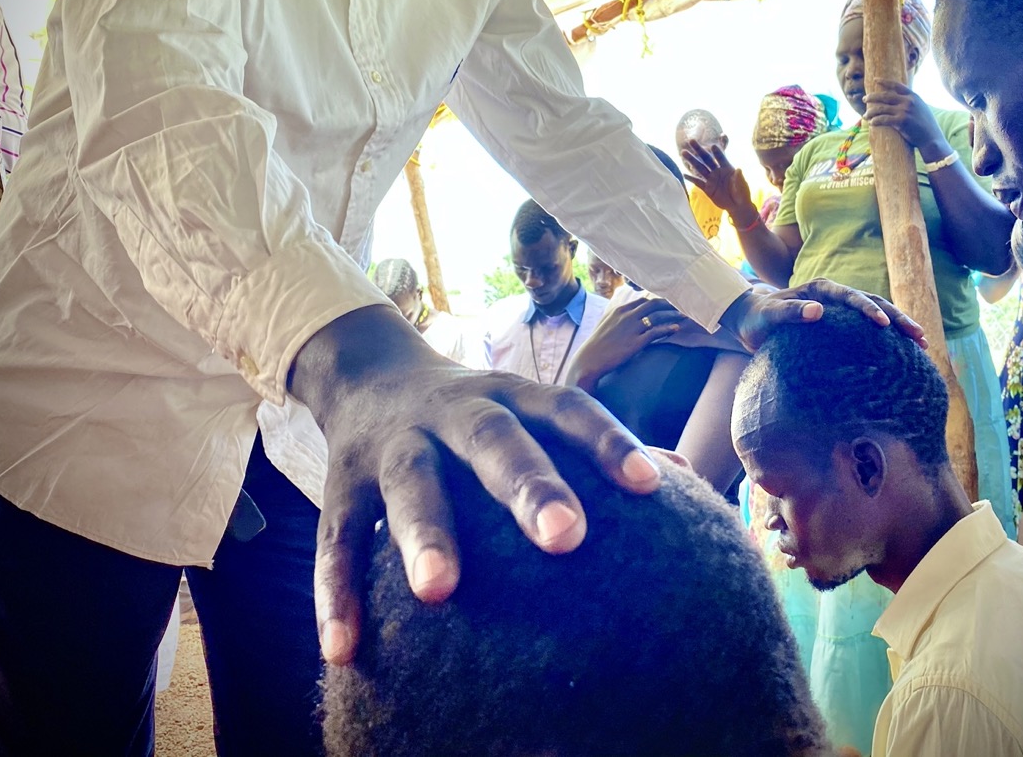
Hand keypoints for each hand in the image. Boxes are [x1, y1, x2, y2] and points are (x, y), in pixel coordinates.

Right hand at [289, 305, 661, 664]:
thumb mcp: (529, 411)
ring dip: (425, 533)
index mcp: (512, 396)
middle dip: (528, 483)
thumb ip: (591, 444)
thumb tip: (685, 477)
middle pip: (493, 439)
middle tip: (568, 537)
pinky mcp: (340, 482)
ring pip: (411, 483)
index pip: (566, 408)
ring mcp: (395, 444)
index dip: (606, 442)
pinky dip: (337, 592)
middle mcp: (455, 411)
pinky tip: (345, 649)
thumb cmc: (479, 412)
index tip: (650, 485)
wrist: (369, 373)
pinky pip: (337, 538)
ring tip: (442, 592)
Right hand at [568, 297, 687, 391]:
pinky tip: (677, 328)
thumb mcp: (606, 324)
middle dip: (669, 304)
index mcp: (620, 310)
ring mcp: (632, 328)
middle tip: (681, 306)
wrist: (590, 360)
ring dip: (673, 315)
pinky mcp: (635, 342)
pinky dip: (668, 328)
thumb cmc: (597, 345)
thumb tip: (627, 314)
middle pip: (653, 304)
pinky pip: (656, 332)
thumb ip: (618, 317)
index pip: (643, 300)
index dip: (657, 301)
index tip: (668, 303)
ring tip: (685, 316)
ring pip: (657, 316)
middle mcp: (627, 315)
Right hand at [680, 138, 754, 222]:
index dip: (717, 152)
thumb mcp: (742, 185)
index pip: (721, 158)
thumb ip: (739, 178)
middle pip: (707, 159)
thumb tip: (739, 169)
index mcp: (727, 168)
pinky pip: (698, 182)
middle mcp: (717, 171)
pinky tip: (684, 174)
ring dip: (692, 161)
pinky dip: (691, 178)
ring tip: (683, 153)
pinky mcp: (707, 188)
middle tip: (691, 141)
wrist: (737, 205)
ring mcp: (711, 179)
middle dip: (699, 150)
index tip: (712, 146)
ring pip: (700, 168)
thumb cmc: (742, 193)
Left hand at [718, 280, 927, 352]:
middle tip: (919, 335)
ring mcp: (840, 309)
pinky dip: (887, 337)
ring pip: (877, 312)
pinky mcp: (841, 323)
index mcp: (820, 289)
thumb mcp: (769, 316)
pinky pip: (868, 328)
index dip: (868, 308)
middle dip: (897, 317)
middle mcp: (834, 295)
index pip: (851, 296)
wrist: (751, 320)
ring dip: (899, 325)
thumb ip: (790, 312)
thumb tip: (817, 311)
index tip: (882, 324)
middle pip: (873, 301)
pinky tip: (905, 352)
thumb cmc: (758, 319)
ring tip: (922, 342)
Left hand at [862, 79, 949, 159]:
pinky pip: (883, 119)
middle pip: (885, 96)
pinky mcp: (901, 121)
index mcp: (913, 96)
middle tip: (864, 99)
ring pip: (882, 108)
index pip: (896, 85)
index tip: (875, 80)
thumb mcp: (921, 108)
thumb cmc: (926, 125)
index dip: (885, 82)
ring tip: (864, 115)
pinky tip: (871, 123)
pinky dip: (875, 121)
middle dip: (872, 97)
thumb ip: (911, 102)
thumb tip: (899, 99)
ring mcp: (904, 111)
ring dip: (871, 111)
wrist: (932, 138)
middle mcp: (908, 101)